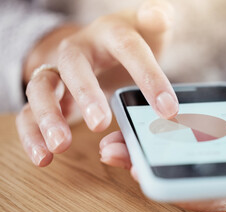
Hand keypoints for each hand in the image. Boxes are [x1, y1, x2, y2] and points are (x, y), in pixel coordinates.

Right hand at [16, 0, 177, 166]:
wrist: (94, 45)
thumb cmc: (126, 41)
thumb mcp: (144, 28)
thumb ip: (155, 21)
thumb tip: (159, 14)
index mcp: (110, 34)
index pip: (129, 48)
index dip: (148, 76)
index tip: (168, 109)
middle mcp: (78, 50)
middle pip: (74, 65)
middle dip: (85, 94)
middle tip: (100, 123)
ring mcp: (57, 72)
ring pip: (42, 89)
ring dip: (49, 117)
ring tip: (61, 146)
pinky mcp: (47, 95)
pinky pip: (29, 112)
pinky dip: (32, 134)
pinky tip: (43, 156)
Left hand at [99, 34, 225, 211]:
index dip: (193, 191)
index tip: (157, 180)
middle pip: (200, 182)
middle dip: (159, 176)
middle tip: (123, 159)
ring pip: (187, 165)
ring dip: (151, 158)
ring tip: (117, 146)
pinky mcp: (217, 132)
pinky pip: (186, 142)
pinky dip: (161, 139)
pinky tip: (136, 130)